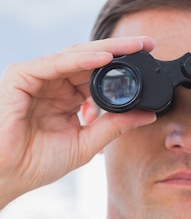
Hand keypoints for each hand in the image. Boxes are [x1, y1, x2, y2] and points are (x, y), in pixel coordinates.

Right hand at [0, 37, 155, 207]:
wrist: (9, 175)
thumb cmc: (40, 162)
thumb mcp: (87, 144)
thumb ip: (114, 127)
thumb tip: (147, 115)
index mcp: (68, 97)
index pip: (98, 74)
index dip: (123, 67)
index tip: (149, 61)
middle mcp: (54, 83)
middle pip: (90, 59)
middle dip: (120, 50)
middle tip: (148, 44)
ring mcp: (38, 77)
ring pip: (76, 55)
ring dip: (106, 49)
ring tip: (132, 46)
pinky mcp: (22, 76)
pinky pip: (56, 63)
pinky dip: (81, 59)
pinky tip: (104, 58)